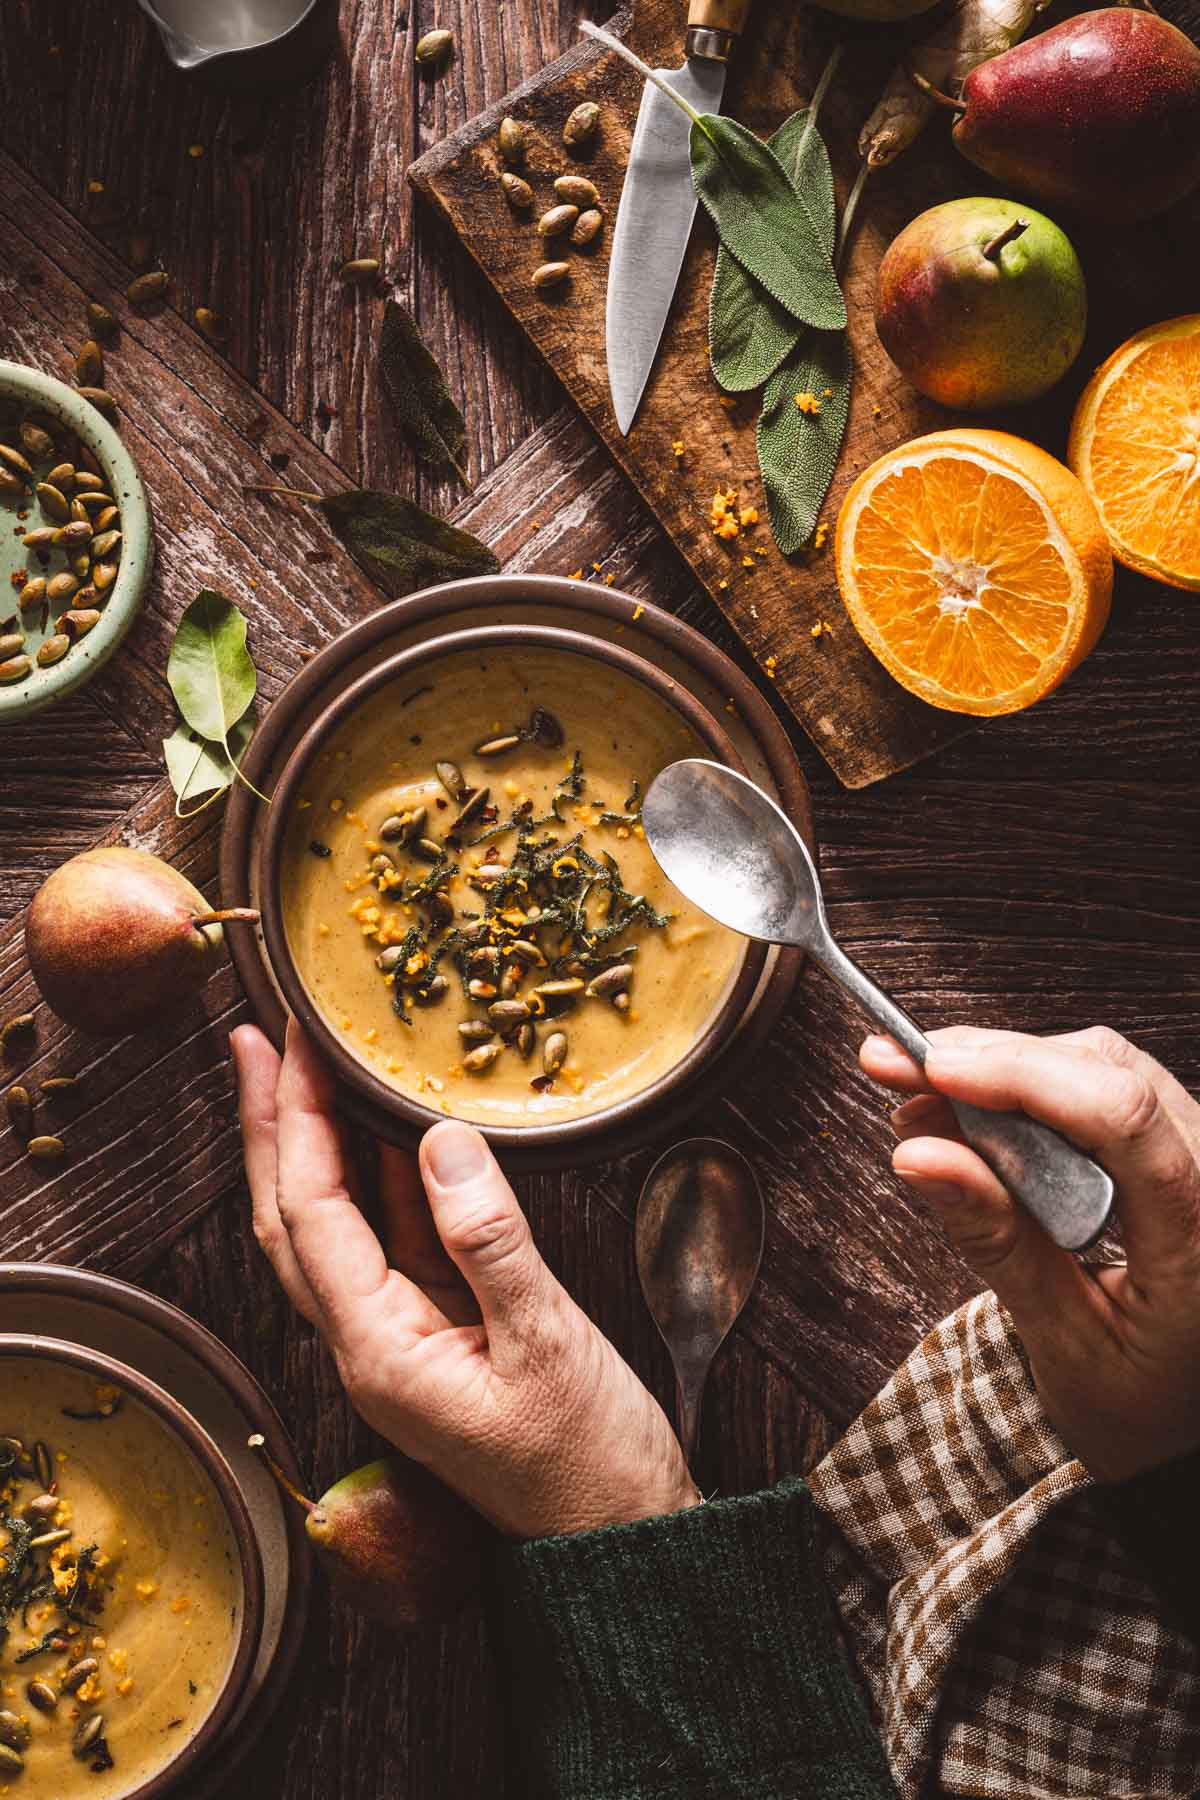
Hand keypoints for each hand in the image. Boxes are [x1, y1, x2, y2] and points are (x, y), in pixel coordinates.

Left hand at [230, 1020, 698, 1538]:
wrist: (617, 1535)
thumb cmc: (585, 1461)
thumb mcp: (545, 1345)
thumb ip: (488, 1243)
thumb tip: (441, 1143)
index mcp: (377, 1350)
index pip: (310, 1213)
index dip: (296, 1122)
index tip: (293, 1046)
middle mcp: (370, 1343)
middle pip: (294, 1218)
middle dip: (273, 1126)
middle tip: (260, 1042)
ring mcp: (401, 1338)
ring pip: (337, 1227)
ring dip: (320, 1146)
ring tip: (310, 1071)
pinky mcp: (440, 1332)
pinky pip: (396, 1240)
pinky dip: (386, 1179)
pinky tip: (396, 1133)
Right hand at [860, 1024, 1199, 1481]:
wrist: (1187, 1415)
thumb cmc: (1138, 1398)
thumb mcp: (1062, 1339)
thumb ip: (997, 1243)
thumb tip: (919, 1155)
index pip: (1122, 1119)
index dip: (1020, 1078)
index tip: (932, 1069)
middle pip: (1105, 1073)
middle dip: (991, 1061)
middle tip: (893, 1067)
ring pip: (1103, 1064)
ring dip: (1005, 1068)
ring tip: (923, 1097)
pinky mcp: (1183, 1144)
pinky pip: (1107, 1085)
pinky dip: (1032, 1087)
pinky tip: (971, 1106)